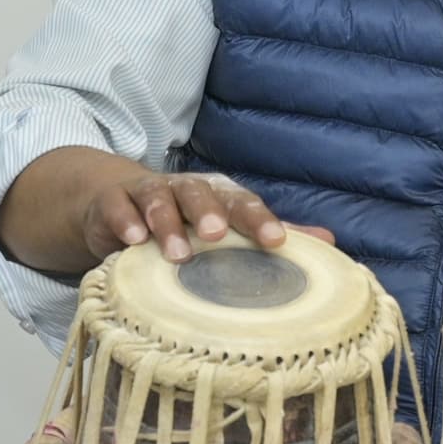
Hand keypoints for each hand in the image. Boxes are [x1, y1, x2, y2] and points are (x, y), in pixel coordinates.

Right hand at [79, 167, 332, 266]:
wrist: (115, 201)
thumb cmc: (181, 220)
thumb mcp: (223, 227)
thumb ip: (269, 234)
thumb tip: (330, 243)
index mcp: (218, 196)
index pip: (243, 203)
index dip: (260, 220)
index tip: (277, 242)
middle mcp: (186, 190)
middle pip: (201, 192)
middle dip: (211, 212)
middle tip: (218, 234)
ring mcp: (147, 193)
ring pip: (159, 200)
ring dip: (168, 223)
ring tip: (177, 253)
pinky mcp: (112, 204)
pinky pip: (118, 209)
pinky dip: (126, 222)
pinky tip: (133, 241)